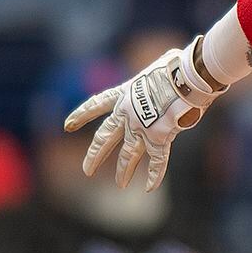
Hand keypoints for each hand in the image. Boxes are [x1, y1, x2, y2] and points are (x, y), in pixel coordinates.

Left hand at [65, 40, 225, 189]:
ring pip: (128, 154)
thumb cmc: (176, 66)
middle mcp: (127, 113)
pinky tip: (149, 186)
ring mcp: (142, 127)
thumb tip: (173, 69)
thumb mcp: (159, 65)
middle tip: (87, 170)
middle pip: (105, 137)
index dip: (81, 115)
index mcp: (124, 93)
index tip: (67, 125)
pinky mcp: (160, 138)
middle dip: (95, 154)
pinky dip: (155, 174)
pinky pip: (158, 160)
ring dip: (123, 170)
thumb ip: (160, 74)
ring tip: (120, 184)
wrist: (184, 78)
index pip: (96, 104)